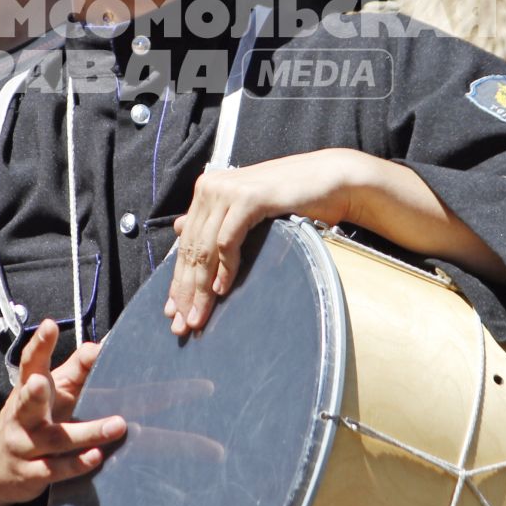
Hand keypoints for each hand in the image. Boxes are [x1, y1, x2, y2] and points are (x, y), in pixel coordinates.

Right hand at [0, 321, 125, 505]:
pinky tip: (97, 456)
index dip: (39, 345)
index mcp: (26, 389)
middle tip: (41, 382)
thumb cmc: (32, 419)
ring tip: (116, 424)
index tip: (49, 326)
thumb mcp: (50, 392)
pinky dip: (77, 464)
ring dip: (86, 432)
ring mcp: (25, 447)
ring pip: (55, 440)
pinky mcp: (33, 474)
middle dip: (34, 393)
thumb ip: (76, 370)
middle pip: (27, 403)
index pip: (29, 363)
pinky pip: (56, 470)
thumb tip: (100, 346)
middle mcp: (21, 417)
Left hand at [166, 151, 364, 333]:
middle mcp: (211, 187)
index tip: (174, 312)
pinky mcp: (248, 198)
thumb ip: (217, 219)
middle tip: (181, 325)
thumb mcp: (247, 209)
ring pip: (204, 249)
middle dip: (185, 291)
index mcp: (208, 190)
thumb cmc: (293, 198)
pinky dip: (225, 268)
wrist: (331, 179)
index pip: (186, 243)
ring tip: (198, 317)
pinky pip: (228, 241)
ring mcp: (228, 191)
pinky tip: (222, 290)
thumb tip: (179, 229)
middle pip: (191, 248)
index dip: (178, 279)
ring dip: (200, 288)